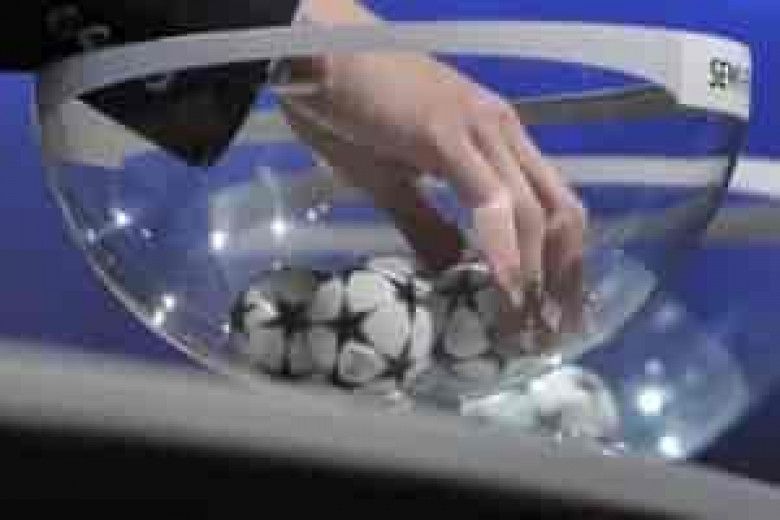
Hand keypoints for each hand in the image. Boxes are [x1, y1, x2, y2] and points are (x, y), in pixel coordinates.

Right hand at [281, 0, 587, 332]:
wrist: (315, 52)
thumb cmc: (351, 113)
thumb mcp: (391, 182)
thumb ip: (426, 226)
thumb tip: (455, 272)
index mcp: (497, 143)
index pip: (552, 209)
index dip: (561, 266)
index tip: (552, 316)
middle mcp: (504, 135)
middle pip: (563, 214)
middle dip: (565, 281)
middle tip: (555, 336)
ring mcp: (482, 130)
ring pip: (536, 211)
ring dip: (539, 276)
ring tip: (528, 327)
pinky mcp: (447, 133)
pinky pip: (490, 199)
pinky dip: (503, 250)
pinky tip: (503, 290)